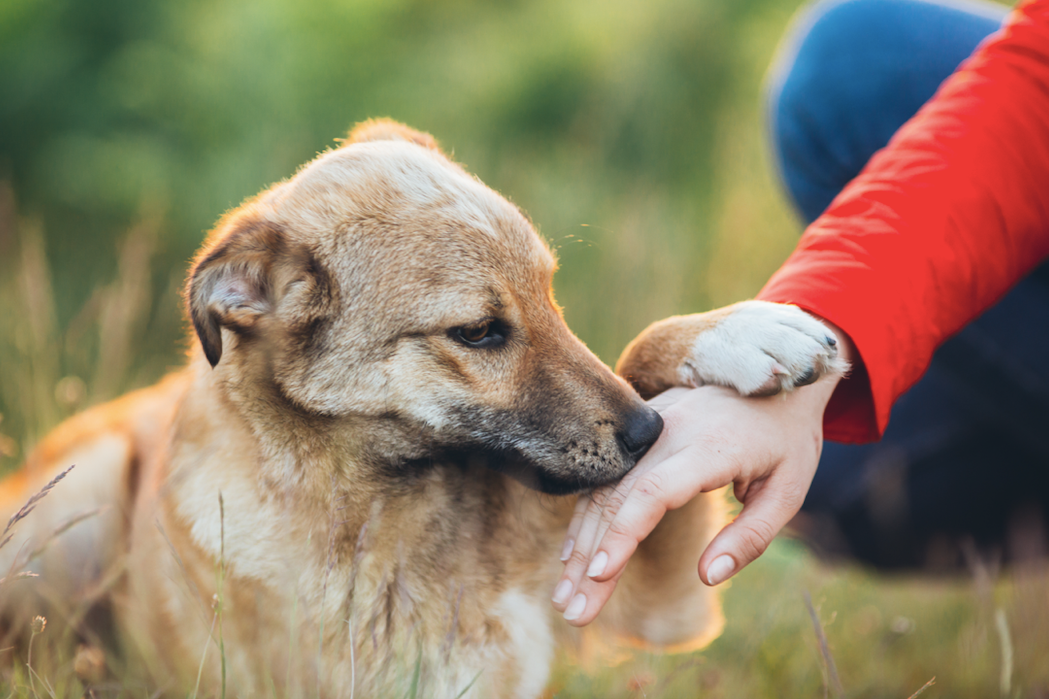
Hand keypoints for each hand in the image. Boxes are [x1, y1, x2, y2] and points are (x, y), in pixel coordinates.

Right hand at [551, 349, 846, 626]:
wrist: (777, 374)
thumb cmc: (785, 440)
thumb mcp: (788, 491)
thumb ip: (749, 537)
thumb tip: (707, 577)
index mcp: (709, 447)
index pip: (653, 492)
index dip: (623, 533)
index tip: (600, 573)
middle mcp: (670, 432)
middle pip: (617, 500)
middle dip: (590, 559)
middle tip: (572, 611)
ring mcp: (651, 426)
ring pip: (603, 490)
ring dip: (580, 544)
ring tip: (565, 596)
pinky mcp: (642, 429)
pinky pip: (606, 477)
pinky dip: (586, 517)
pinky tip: (574, 554)